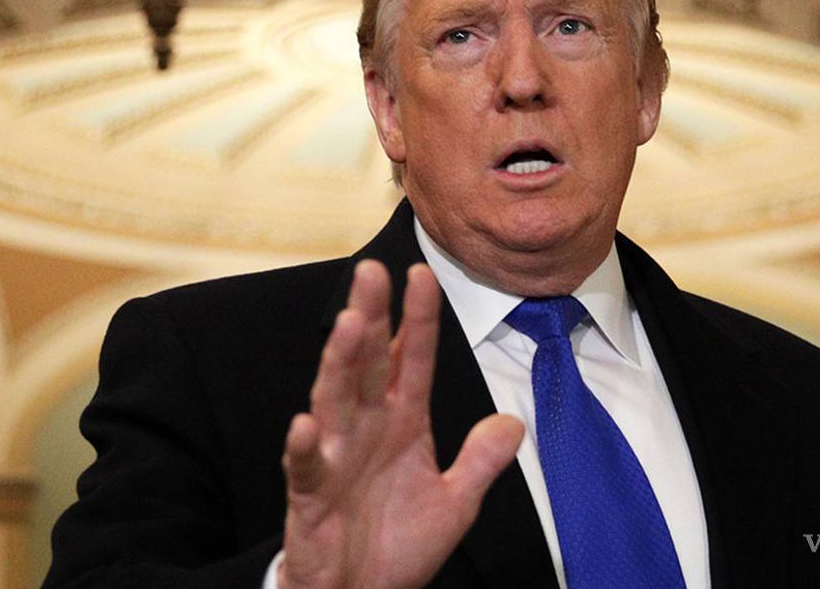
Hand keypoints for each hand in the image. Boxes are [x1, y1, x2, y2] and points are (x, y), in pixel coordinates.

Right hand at [278, 261, 524, 588]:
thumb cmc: (398, 547)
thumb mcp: (453, 503)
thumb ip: (479, 462)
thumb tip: (514, 423)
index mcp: (401, 424)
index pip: (410, 360)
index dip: (417, 321)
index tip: (421, 274)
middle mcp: (365, 429)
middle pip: (366, 364)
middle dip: (370, 318)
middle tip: (371, 272)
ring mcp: (335, 458)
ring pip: (334, 400)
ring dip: (339, 362)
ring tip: (348, 324)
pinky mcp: (310, 496)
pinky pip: (306, 468)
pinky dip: (306, 447)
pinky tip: (308, 424)